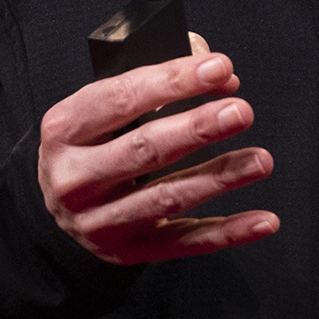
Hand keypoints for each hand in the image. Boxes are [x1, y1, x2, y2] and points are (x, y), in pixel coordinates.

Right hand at [38, 32, 279, 264]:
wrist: (56, 208)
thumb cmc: (87, 145)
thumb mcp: (97, 107)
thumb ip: (153, 82)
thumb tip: (215, 72)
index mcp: (64, 129)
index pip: (122, 98)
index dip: (174, 81)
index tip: (218, 68)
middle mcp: (76, 178)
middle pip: (145, 149)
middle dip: (198, 128)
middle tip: (239, 111)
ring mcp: (101, 220)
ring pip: (169, 197)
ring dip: (220, 176)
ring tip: (259, 160)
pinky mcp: (130, 250)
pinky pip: (186, 242)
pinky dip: (229, 232)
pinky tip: (262, 220)